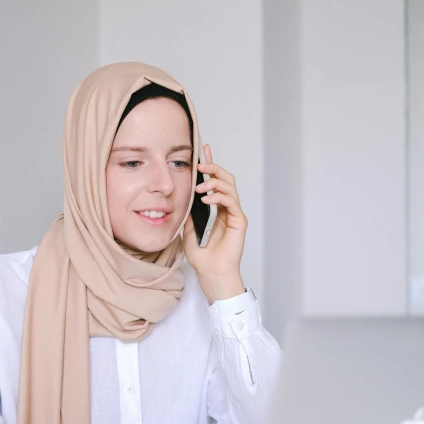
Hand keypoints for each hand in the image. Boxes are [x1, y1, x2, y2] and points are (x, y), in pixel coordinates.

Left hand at [183, 143, 247, 303]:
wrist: (212, 274)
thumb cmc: (203, 259)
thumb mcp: (189, 231)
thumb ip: (189, 214)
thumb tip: (183, 198)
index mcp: (218, 210)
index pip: (216, 182)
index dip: (211, 165)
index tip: (204, 150)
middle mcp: (228, 210)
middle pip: (226, 180)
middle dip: (214, 168)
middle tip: (201, 165)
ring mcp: (235, 215)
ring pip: (230, 187)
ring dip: (215, 182)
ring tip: (200, 186)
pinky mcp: (240, 221)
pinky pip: (232, 202)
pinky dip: (219, 196)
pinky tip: (207, 198)